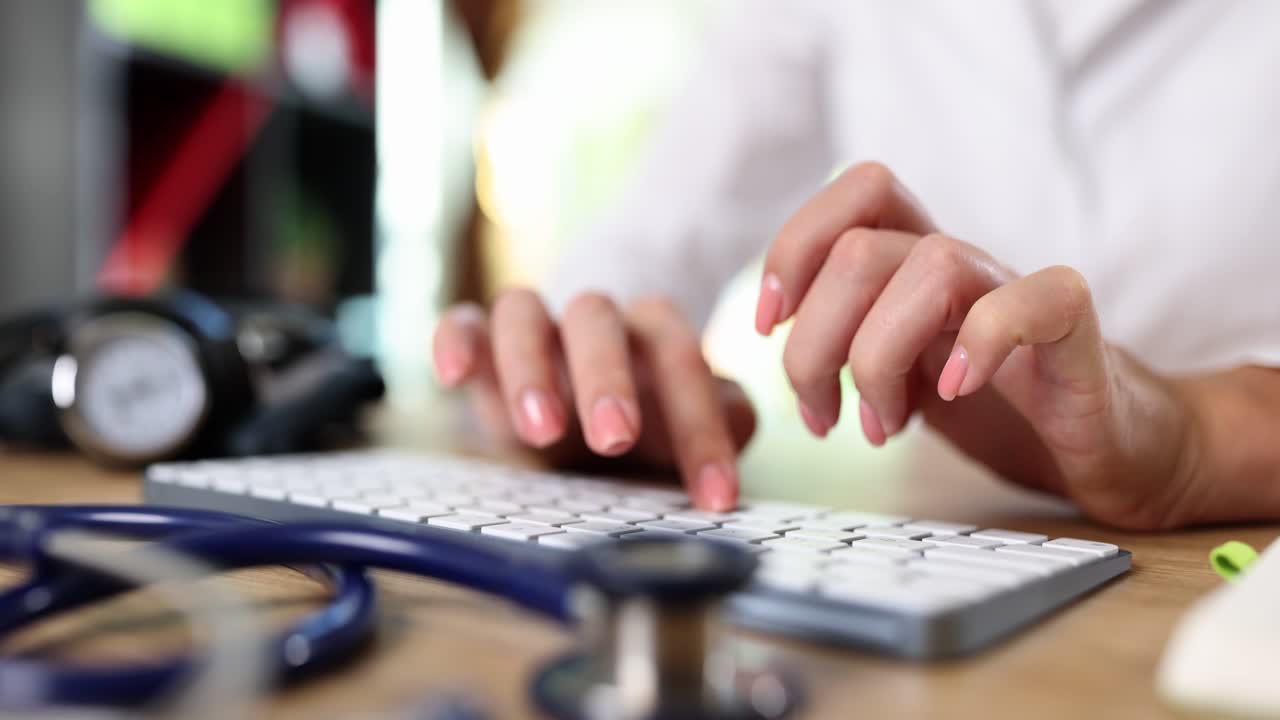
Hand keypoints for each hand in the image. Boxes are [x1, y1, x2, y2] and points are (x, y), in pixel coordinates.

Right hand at [432, 291, 754, 510]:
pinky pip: (462, 323)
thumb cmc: (643, 421)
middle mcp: (593, 321)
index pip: (679, 356)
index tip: (714, 495)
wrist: (577, 410)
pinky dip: (455, 341)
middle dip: (605, 377)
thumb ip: (722, 419)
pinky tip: (455, 376)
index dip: (700, 426)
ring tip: (541, 432)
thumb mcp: (685, 427)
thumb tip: (737, 423)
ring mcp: (533, 328)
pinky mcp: (479, 343)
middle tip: (615, 439)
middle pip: (597, 318)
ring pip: (523, 311)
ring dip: (529, 366)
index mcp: (651, 333)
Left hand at [756, 162, 1199, 528]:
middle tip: (822, 417)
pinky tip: (956, 393)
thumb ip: (849, 344)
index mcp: (916, 268)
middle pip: (861, 250)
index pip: (853, 199)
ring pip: (932, 265)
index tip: (770, 326)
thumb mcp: (902, 374)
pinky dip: (984, 341)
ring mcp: (1018, 293)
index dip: (794, 249)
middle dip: (815, 344)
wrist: (1115, 449)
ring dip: (880, 360)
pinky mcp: (1075, 334)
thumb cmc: (1002, 409)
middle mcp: (963, 267)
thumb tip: (783, 343)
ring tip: (883, 428)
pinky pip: (1035, 300)